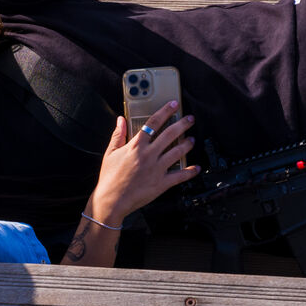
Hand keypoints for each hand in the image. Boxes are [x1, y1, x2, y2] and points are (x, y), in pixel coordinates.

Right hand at [88, 101, 199, 222]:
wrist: (112, 200)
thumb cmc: (109, 177)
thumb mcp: (110, 153)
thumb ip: (117, 135)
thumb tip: (120, 119)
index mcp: (136, 146)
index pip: (153, 123)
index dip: (165, 111)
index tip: (174, 105)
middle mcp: (148, 155)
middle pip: (170, 134)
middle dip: (182, 124)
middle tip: (190, 119)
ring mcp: (156, 169)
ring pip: (177, 152)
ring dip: (187, 144)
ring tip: (192, 140)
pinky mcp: (161, 183)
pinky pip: (179, 176)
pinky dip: (190, 172)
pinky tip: (196, 168)